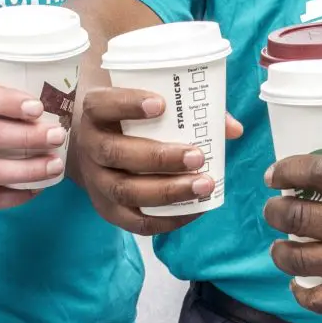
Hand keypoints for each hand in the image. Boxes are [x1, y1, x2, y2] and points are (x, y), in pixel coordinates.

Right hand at [71, 87, 242, 236]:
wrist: (95, 146)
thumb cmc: (130, 118)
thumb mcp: (147, 101)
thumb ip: (189, 109)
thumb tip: (232, 129)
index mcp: (95, 113)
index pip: (101, 105)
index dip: (127, 104)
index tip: (161, 104)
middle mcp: (89, 147)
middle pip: (116, 154)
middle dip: (159, 158)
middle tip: (197, 155)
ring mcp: (96, 181)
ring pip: (125, 191)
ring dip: (168, 191)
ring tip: (204, 185)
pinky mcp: (107, 209)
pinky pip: (134, 221)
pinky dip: (167, 220)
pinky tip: (195, 210)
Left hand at [262, 154, 321, 320]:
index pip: (319, 172)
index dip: (288, 170)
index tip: (275, 174)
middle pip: (298, 216)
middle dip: (276, 211)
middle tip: (275, 209)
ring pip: (299, 259)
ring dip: (281, 251)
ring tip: (282, 246)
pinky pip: (318, 300)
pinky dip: (301, 292)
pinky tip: (300, 283)